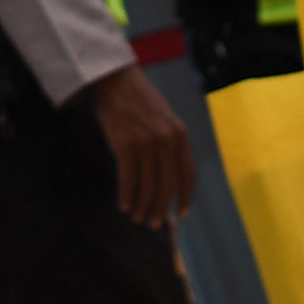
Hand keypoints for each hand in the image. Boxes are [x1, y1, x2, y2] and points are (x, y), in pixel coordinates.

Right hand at [80, 63, 194, 226]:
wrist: (116, 80)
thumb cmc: (138, 99)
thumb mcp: (164, 118)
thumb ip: (170, 142)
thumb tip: (169, 174)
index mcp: (180, 135)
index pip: (188, 174)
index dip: (185, 197)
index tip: (181, 214)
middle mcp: (167, 141)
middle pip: (167, 186)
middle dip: (161, 209)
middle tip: (153, 224)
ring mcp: (146, 144)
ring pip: (148, 187)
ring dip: (143, 206)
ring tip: (137, 217)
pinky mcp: (126, 146)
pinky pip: (128, 180)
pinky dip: (127, 196)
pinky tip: (124, 205)